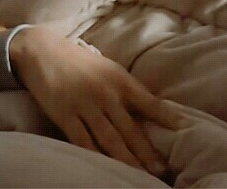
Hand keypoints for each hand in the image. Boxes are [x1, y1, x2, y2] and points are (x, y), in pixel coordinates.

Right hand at [9, 26, 180, 175]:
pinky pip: (83, 142)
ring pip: (110, 140)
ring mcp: (86, 106)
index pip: (149, 101)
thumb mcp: (108, 68)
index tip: (182, 129)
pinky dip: (95, 157)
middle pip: (130, 129)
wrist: (43, 51)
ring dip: (126, 160)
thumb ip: (126, 88)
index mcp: (120, 80)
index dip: (166, 116)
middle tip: (161, 170)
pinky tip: (105, 168)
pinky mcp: (65, 116)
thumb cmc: (79, 61)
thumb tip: (148, 108)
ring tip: (140, 176)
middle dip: (147, 152)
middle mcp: (106, 94)